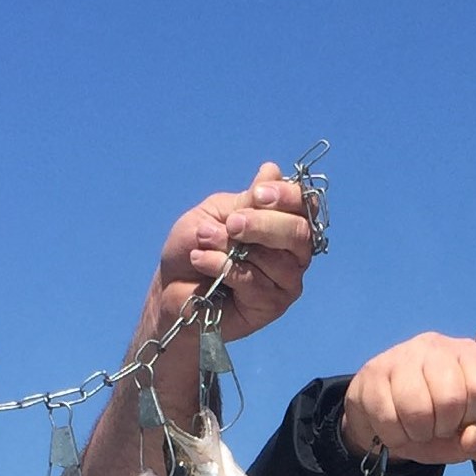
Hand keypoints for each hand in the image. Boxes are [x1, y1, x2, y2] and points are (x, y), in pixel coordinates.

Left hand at [151, 162, 315, 343]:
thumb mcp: (217, 213)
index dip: (287, 196)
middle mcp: (292, 252)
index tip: (258, 193)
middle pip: (299, 233)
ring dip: (232, 247)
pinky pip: (256, 283)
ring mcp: (286, 281)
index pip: (304, 205)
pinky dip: (224, 267)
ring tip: (203, 242)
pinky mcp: (272, 305)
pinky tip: (201, 261)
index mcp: (283, 222)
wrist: (171, 286)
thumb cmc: (195, 245)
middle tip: (232, 224)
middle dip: (263, 224)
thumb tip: (272, 171)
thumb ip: (247, 200)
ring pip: (277, 261)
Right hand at [341, 333, 475, 462]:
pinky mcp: (373, 372)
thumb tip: (473, 438)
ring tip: (417, 429)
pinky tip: (395, 428)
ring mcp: (401, 355)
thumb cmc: (435, 421)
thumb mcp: (467, 434)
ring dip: (418, 433)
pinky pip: (387, 417)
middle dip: (444, 428)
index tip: (464, 421)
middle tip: (437, 427)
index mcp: (468, 354)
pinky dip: (394, 435)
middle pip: (451, 399)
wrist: (384, 416)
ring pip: (417, 409)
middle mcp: (436, 346)